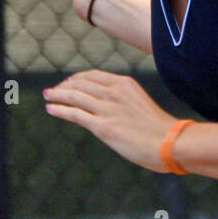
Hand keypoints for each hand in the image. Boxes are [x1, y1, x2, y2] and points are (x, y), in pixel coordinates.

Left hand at [43, 70, 177, 172]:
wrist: (169, 142)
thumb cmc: (159, 128)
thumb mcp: (140, 104)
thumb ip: (124, 100)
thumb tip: (111, 107)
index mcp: (124, 83)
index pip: (93, 75)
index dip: (77, 78)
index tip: (69, 82)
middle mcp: (113, 91)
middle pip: (80, 83)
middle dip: (64, 85)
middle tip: (54, 90)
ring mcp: (107, 108)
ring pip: (74, 95)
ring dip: (57, 95)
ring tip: (48, 96)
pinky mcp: (102, 126)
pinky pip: (74, 113)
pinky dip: (59, 109)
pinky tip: (50, 109)